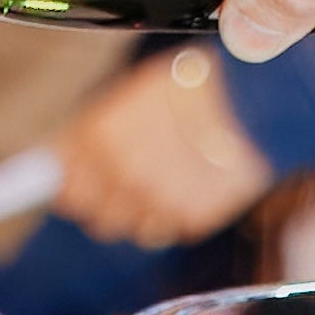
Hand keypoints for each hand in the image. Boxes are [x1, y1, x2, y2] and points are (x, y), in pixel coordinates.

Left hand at [53, 48, 273, 248]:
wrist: (256, 98)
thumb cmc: (194, 86)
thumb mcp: (132, 92)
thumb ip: (92, 131)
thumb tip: (57, 161)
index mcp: (96, 137)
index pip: (62, 186)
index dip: (71, 186)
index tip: (76, 185)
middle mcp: (120, 174)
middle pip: (97, 216)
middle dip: (111, 201)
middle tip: (135, 176)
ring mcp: (155, 200)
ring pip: (136, 228)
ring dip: (147, 210)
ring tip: (172, 175)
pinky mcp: (190, 219)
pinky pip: (173, 228)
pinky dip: (181, 212)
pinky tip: (196, 182)